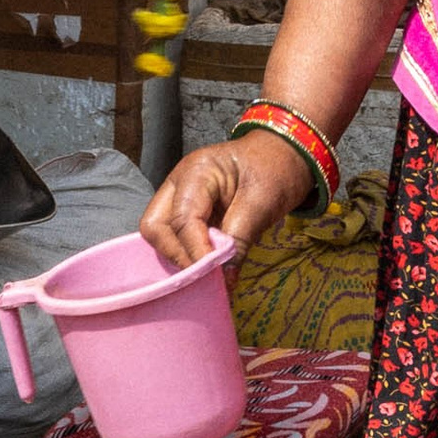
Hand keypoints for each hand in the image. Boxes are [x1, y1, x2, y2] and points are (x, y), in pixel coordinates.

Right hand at [139, 135, 309, 273]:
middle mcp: (178, 183)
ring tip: (209, 273)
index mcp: (197, 171)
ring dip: (180, 257)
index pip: (183, 218)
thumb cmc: (275, 171)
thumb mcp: (263, 202)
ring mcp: (178, 197)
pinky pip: (174, 238)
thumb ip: (239, 239)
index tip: (215, 277)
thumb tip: (224, 280)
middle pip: (155, 226)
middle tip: (206, 275)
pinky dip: (187, 255)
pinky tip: (207, 268)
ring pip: (159, 235)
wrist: (283, 156)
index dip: (196, 251)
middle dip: (176, 255)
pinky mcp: (186, 212)